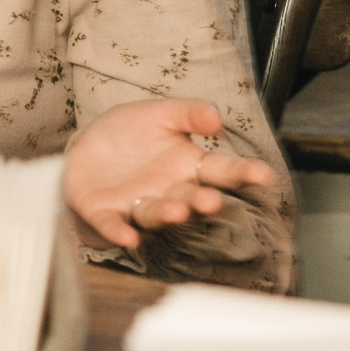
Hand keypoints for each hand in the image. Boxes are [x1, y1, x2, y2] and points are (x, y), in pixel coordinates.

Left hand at [63, 98, 276, 251]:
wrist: (86, 145)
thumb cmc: (130, 132)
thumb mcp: (160, 113)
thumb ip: (189, 113)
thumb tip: (217, 116)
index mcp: (188, 166)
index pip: (221, 171)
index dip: (243, 173)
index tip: (263, 174)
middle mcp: (168, 191)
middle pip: (190, 198)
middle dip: (201, 201)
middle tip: (212, 201)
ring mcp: (138, 204)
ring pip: (156, 213)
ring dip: (167, 214)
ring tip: (178, 211)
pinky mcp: (106, 213)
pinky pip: (114, 224)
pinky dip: (120, 231)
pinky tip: (128, 237)